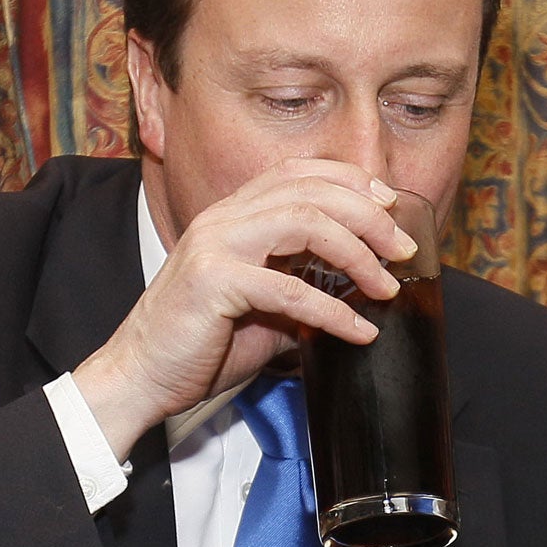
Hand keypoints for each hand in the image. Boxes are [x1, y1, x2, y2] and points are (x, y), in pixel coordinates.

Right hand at [74, 158, 414, 458]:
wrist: (142, 376)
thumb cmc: (202, 342)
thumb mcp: (265, 308)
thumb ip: (304, 287)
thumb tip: (362, 292)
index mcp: (235, 212)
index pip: (301, 171)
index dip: (353, 181)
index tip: (393, 208)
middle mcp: (225, 217)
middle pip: (313, 191)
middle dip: (370, 217)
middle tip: (404, 250)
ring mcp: (216, 244)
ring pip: (306, 223)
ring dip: (359, 255)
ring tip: (389, 287)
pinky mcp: (213, 282)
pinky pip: (290, 289)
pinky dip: (335, 312)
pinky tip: (361, 331)